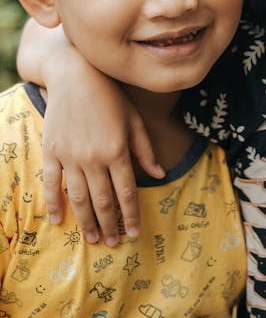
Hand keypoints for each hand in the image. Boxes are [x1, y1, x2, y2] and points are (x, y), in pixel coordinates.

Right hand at [38, 43, 164, 245]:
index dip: (131, 215)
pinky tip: (59, 220)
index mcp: (118, 149)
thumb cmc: (111, 95)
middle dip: (110, 224)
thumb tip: (160, 175)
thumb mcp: (134, 119)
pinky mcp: (52, 151)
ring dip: (86, 221)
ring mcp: (71, 155)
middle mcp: (94, 157)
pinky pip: (52, 183)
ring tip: (93, 238)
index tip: (134, 232)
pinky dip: (54, 203)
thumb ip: (145, 149)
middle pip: (103, 200)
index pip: (127, 192)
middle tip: (114, 242)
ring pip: (79, 197)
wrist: (75, 74)